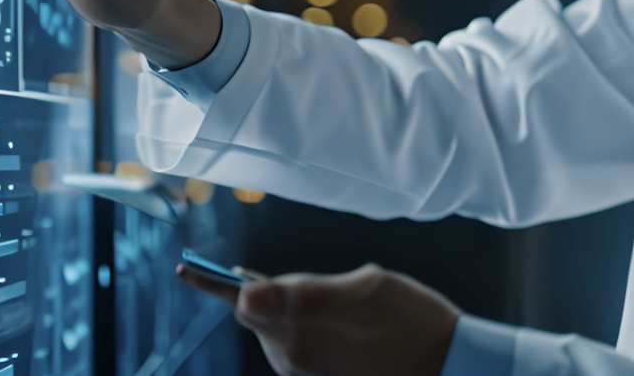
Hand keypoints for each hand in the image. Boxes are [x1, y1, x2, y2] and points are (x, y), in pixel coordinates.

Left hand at [176, 262, 460, 375]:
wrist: (448, 369)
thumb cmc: (411, 319)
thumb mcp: (363, 287)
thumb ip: (300, 290)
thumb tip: (245, 292)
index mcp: (302, 320)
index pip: (239, 299)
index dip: (210, 282)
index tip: (185, 269)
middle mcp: (293, 354)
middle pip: (257, 314)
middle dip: (268, 295)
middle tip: (312, 283)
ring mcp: (304, 373)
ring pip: (277, 333)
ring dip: (290, 315)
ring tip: (340, 307)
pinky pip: (295, 351)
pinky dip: (304, 333)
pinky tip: (339, 328)